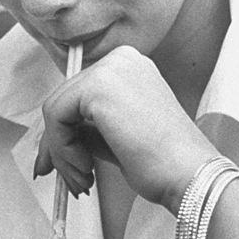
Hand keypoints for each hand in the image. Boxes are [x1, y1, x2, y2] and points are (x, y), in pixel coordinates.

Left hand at [34, 45, 217, 212]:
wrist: (189, 174)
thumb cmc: (164, 163)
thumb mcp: (117, 136)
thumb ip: (86, 128)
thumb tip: (49, 143)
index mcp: (129, 66)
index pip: (78, 95)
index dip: (63, 132)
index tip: (62, 163)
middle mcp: (120, 59)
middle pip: (63, 100)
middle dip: (58, 145)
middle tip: (68, 178)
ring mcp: (109, 68)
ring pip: (55, 110)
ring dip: (61, 153)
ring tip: (82, 180)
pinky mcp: (97, 87)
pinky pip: (55, 117)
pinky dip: (62, 149)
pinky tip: (85, 167)